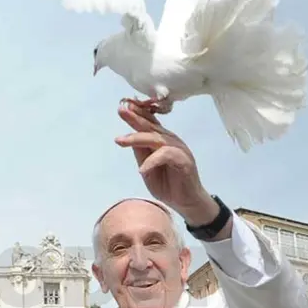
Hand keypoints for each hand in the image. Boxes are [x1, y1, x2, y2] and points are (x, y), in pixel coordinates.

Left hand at [114, 103, 214, 225]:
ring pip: (156, 139)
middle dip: (135, 118)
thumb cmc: (167, 184)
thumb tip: (129, 138)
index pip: (150, 123)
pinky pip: (166, 155)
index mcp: (163, 140)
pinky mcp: (184, 160)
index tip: (123, 105)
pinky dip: (152, 161)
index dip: (138, 113)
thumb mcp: (147, 168)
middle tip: (121, 110)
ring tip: (120, 140)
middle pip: (151, 127)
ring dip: (137, 138)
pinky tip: (142, 169)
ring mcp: (179, 149)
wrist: (186, 202)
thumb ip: (141, 153)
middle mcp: (171, 141)